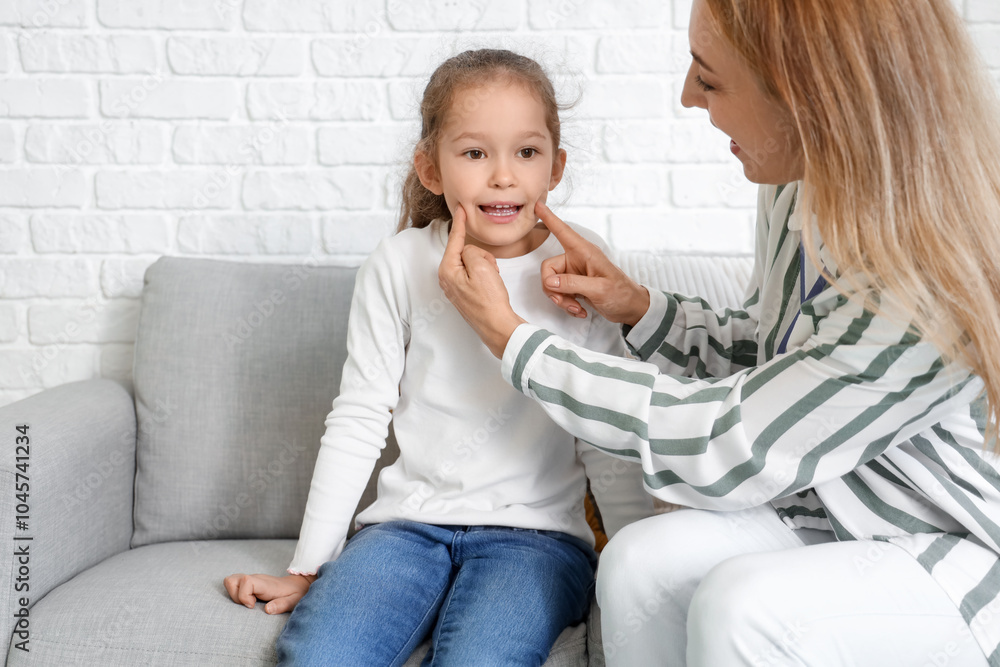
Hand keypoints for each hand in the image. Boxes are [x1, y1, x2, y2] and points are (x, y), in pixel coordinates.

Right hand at [223, 572, 314, 614]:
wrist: (298, 584)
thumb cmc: (296, 594)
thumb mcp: (294, 601)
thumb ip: (282, 605)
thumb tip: (267, 610)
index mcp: (265, 584)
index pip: (246, 581)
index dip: (244, 596)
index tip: (253, 605)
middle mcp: (256, 579)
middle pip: (232, 580)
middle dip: (235, 596)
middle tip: (249, 604)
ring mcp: (252, 579)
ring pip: (230, 581)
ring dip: (233, 594)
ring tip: (248, 602)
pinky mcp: (250, 582)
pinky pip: (234, 584)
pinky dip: (235, 593)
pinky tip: (248, 600)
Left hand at [438, 206, 525, 357]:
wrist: (497, 326)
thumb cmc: (489, 301)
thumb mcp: (481, 267)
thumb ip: (471, 251)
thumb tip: (469, 253)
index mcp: (447, 270)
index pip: (454, 240)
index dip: (459, 223)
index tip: (460, 209)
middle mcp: (447, 279)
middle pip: (466, 252)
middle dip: (481, 257)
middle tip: (491, 271)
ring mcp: (456, 287)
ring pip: (473, 263)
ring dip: (486, 267)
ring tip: (492, 282)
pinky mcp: (466, 294)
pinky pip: (477, 275)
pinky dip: (486, 276)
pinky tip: (491, 288)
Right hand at [537, 201, 649, 326]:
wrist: (630, 308)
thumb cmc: (622, 294)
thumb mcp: (599, 289)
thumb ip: (573, 283)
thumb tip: (549, 281)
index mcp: (585, 252)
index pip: (563, 232)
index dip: (549, 219)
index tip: (538, 205)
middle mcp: (577, 260)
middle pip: (548, 269)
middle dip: (553, 288)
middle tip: (564, 301)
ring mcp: (574, 273)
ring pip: (551, 284)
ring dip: (561, 299)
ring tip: (576, 308)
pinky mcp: (574, 285)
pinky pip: (558, 293)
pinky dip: (566, 304)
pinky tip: (580, 310)